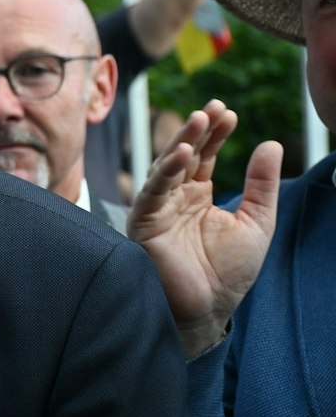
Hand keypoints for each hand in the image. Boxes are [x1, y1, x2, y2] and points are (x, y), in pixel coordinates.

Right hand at [127, 100, 280, 357]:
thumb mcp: (258, 222)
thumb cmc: (228, 272)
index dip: (216, 134)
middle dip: (197, 130)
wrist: (207, 308)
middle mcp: (174, 198)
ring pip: (165, 167)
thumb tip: (272, 143)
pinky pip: (153, 191)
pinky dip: (165, 171)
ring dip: (181, 142)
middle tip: (214, 108)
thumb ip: (262, 185)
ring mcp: (158, 209)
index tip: (229, 113)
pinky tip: (181, 153)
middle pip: (184, 154)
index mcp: (197, 196)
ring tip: (199, 120)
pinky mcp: (145, 222)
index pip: (205, 156)